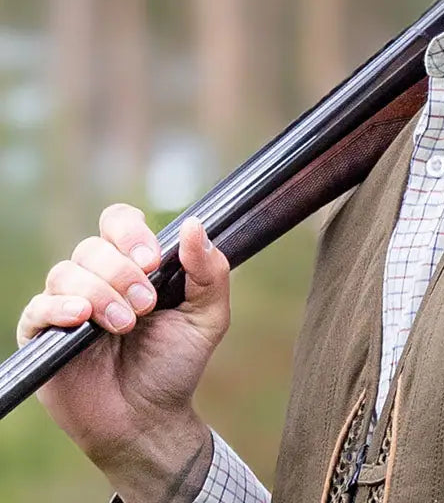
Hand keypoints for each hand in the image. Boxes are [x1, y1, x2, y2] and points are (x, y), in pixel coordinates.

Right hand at [17, 205, 230, 502]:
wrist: (150, 419)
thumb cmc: (176, 364)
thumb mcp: (208, 315)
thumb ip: (209, 269)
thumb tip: (194, 224)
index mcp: (134, 266)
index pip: (118, 222)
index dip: (131, 232)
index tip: (154, 260)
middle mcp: (98, 279)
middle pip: (93, 246)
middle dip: (122, 271)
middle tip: (146, 304)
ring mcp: (68, 306)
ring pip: (66, 272)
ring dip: (100, 293)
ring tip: (125, 324)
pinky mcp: (44, 338)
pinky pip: (37, 308)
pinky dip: (58, 307)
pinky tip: (81, 319)